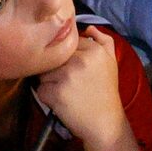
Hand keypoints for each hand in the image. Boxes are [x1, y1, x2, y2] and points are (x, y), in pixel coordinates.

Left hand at [31, 25, 129, 146]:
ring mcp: (67, 76)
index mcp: (94, 49)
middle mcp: (80, 59)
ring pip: (44, 73)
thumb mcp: (111, 62)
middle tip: (70, 84)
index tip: (76, 71)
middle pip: (53, 58)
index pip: (66, 45)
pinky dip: (47, 98)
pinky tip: (61, 103)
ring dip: (50, 84)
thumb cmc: (106, 91)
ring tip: (65, 93)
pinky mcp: (55, 93)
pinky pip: (40, 90)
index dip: (68, 59)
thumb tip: (88, 27)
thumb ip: (104, 41)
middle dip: (56, 70)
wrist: (105, 122)